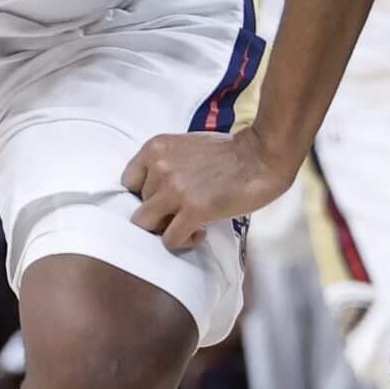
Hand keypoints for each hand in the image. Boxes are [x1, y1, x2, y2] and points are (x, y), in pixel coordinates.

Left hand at [121, 128, 295, 250]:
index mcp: (155, 148)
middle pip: (139, 206)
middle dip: (159, 214)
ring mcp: (174, 190)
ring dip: (168, 229)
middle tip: (181, 214)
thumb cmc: (229, 152)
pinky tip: (200, 230)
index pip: (128, 182)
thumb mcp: (186, 147)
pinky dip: (184, 241)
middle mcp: (160, 167)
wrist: (261, 156)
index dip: (145, 196)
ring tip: (190, 224)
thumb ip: (167, 164)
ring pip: (148, 226)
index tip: (163, 200)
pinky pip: (170, 240)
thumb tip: (157, 193)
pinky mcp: (193, 211)